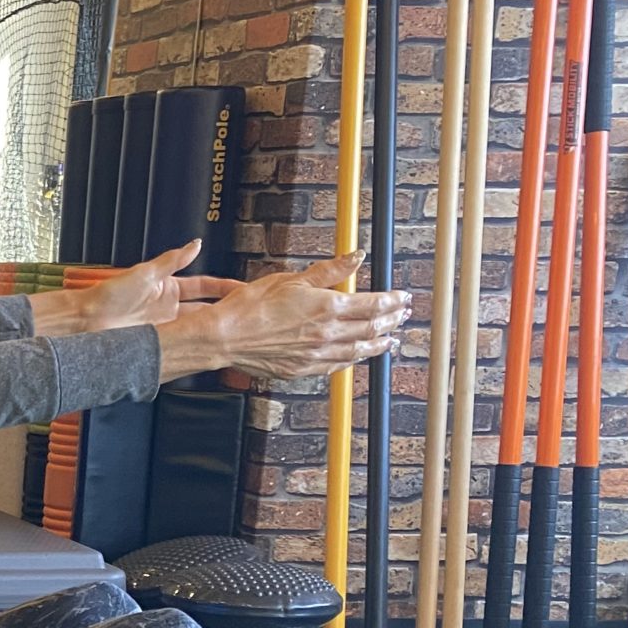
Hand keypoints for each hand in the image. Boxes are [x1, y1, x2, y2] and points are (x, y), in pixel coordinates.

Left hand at [33, 240, 240, 336]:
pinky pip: (182, 343)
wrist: (88, 321)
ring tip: (235, 334)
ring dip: (214, 329)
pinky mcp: (159, 341)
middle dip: (226, 311)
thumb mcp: (145, 272)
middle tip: (249, 314)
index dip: (225, 287)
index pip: (205, 286)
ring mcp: (165, 326)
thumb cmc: (110, 294)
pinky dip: (196, 345)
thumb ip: (173, 260)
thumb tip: (195, 243)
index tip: (245, 289)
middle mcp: (170, 307)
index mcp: (169, 287)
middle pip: (206, 309)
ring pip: (197, 327)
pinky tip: (210, 349)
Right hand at [157, 252, 407, 382]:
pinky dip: (353, 360)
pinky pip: (337, 366)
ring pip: (359, 351)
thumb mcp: (290, 279)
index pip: (373, 305)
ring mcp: (316, 354)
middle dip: (392, 321)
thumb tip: (355, 258)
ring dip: (379, 344)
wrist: (224, 337)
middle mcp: (327, 334)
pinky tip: (357, 356)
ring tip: (390, 339)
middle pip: (372, 329)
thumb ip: (328, 271)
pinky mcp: (302, 369)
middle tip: (402, 315)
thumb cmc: (250, 308)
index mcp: (327, 308)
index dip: (392, 301)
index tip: (402, 297)